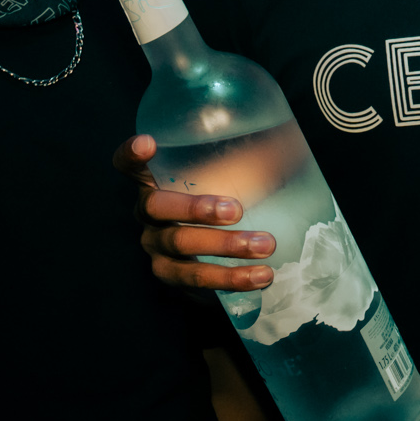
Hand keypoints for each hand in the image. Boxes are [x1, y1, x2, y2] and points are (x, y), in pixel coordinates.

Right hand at [113, 133, 276, 292]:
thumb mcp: (234, 174)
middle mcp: (148, 214)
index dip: (131, 155)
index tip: (149, 144)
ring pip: (180, 247)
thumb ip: (249, 156)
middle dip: (196, 208)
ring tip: (264, 246)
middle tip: (236, 210)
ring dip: (223, 246)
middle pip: (157, 207)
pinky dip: (230, 278)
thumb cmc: (228, 198)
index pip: (128, 165)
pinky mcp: (174, 277)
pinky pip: (197, 280)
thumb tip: (291, 140)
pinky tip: (260, 276)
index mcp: (154, 181)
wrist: (228, 252)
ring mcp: (157, 247)